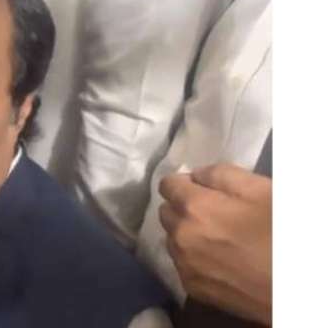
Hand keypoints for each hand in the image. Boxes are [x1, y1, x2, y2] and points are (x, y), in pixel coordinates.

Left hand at [159, 163, 270, 324]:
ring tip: (218, 239)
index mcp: (194, 207)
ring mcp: (183, 264)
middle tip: (213, 214)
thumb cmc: (281, 232)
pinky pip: (181, 263)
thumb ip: (220, 174)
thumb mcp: (260, 189)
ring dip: (186, 234)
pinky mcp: (191, 286)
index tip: (200, 190)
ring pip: (172, 239)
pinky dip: (193, 258)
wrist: (295, 286)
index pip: (167, 185)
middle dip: (183, 209)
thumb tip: (195, 176)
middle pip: (166, 212)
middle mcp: (180, 235)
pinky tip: (219, 261)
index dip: (183, 184)